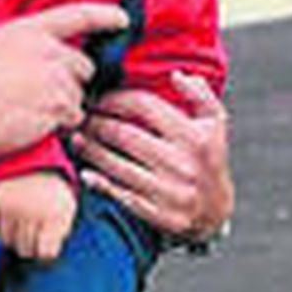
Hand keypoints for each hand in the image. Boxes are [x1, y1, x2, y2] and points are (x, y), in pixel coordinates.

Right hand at [0, 4, 122, 161]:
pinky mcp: (60, 107)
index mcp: (25, 30)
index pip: (76, 16)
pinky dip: (61, 126)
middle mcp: (46, 50)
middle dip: (70, 81)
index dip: (103, 16)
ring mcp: (56, 79)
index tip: (121, 20)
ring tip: (30, 114)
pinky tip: (34, 127)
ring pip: (78, 94)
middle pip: (81, 65)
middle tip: (43, 96)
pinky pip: (74, 118)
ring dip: (63, 106)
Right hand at [0, 172, 76, 261]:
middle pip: (24, 250)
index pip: (45, 254)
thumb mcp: (67, 205)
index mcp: (55, 214)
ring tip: (15, 220)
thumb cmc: (51, 182)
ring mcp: (10, 205)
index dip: (43, 251)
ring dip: (9, 235)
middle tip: (28, 230)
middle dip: (27, 244)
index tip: (42, 245)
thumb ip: (60, 232)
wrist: (29, 150)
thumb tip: (45, 257)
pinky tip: (2, 213)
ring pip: (4, 241)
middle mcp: (32, 212)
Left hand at [72, 71, 231, 242]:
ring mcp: (170, 192)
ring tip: (77, 139)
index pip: (143, 106)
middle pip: (123, 135)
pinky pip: (122, 196)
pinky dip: (100, 184)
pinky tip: (85, 173)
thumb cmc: (206, 158)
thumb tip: (178, 76)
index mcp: (195, 137)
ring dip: (90, 149)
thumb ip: (201, 95)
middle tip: (82, 119)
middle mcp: (183, 164)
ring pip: (117, 165)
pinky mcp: (159, 215)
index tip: (100, 100)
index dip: (114, 99)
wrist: (215, 212)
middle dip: (95, 123)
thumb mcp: (214, 125)